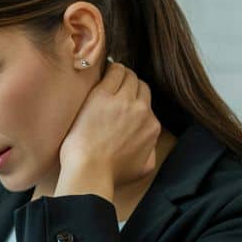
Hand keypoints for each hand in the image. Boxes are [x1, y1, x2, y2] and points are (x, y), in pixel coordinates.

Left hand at [58, 63, 161, 184]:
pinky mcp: (103, 94)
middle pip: (141, 86)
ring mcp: (123, 101)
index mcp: (152, 127)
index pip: (147, 103)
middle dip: (130, 85)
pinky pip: (113, 71)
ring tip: (109, 76)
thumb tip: (149, 144)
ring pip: (129, 75)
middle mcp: (142, 111)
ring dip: (120, 74)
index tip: (124, 100)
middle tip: (116, 87)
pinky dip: (110, 68)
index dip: (135, 100)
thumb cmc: (111, 174)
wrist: (90, 170)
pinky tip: (103, 69)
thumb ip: (150, 152)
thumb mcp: (143, 168)